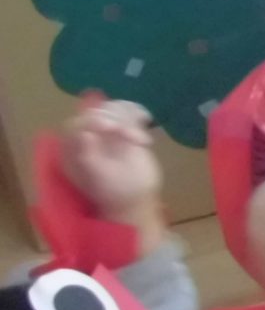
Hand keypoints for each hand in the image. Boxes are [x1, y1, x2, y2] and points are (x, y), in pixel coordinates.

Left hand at [59, 100, 165, 250]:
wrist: (136, 200)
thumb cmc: (117, 192)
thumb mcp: (101, 177)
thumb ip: (89, 155)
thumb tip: (84, 133)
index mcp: (74, 150)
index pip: (77, 124)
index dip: (92, 121)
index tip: (112, 129)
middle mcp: (88, 138)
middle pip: (96, 112)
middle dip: (115, 120)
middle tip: (133, 138)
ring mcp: (106, 134)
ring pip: (112, 110)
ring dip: (128, 117)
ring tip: (141, 139)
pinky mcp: (123, 132)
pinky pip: (126, 113)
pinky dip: (136, 112)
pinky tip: (146, 119)